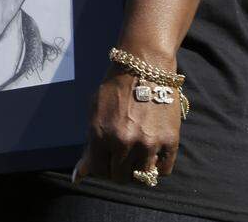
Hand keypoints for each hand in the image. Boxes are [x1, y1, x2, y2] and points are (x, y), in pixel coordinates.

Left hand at [74, 70, 181, 184]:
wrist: (144, 68)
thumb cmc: (115, 89)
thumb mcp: (94, 113)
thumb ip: (88, 147)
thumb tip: (78, 178)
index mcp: (100, 134)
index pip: (98, 170)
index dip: (101, 167)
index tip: (105, 160)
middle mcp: (123, 142)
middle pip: (119, 176)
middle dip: (118, 169)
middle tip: (121, 157)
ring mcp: (148, 143)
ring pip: (141, 176)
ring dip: (137, 170)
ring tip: (136, 156)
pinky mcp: (169, 140)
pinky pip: (163, 170)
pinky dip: (156, 167)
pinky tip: (151, 155)